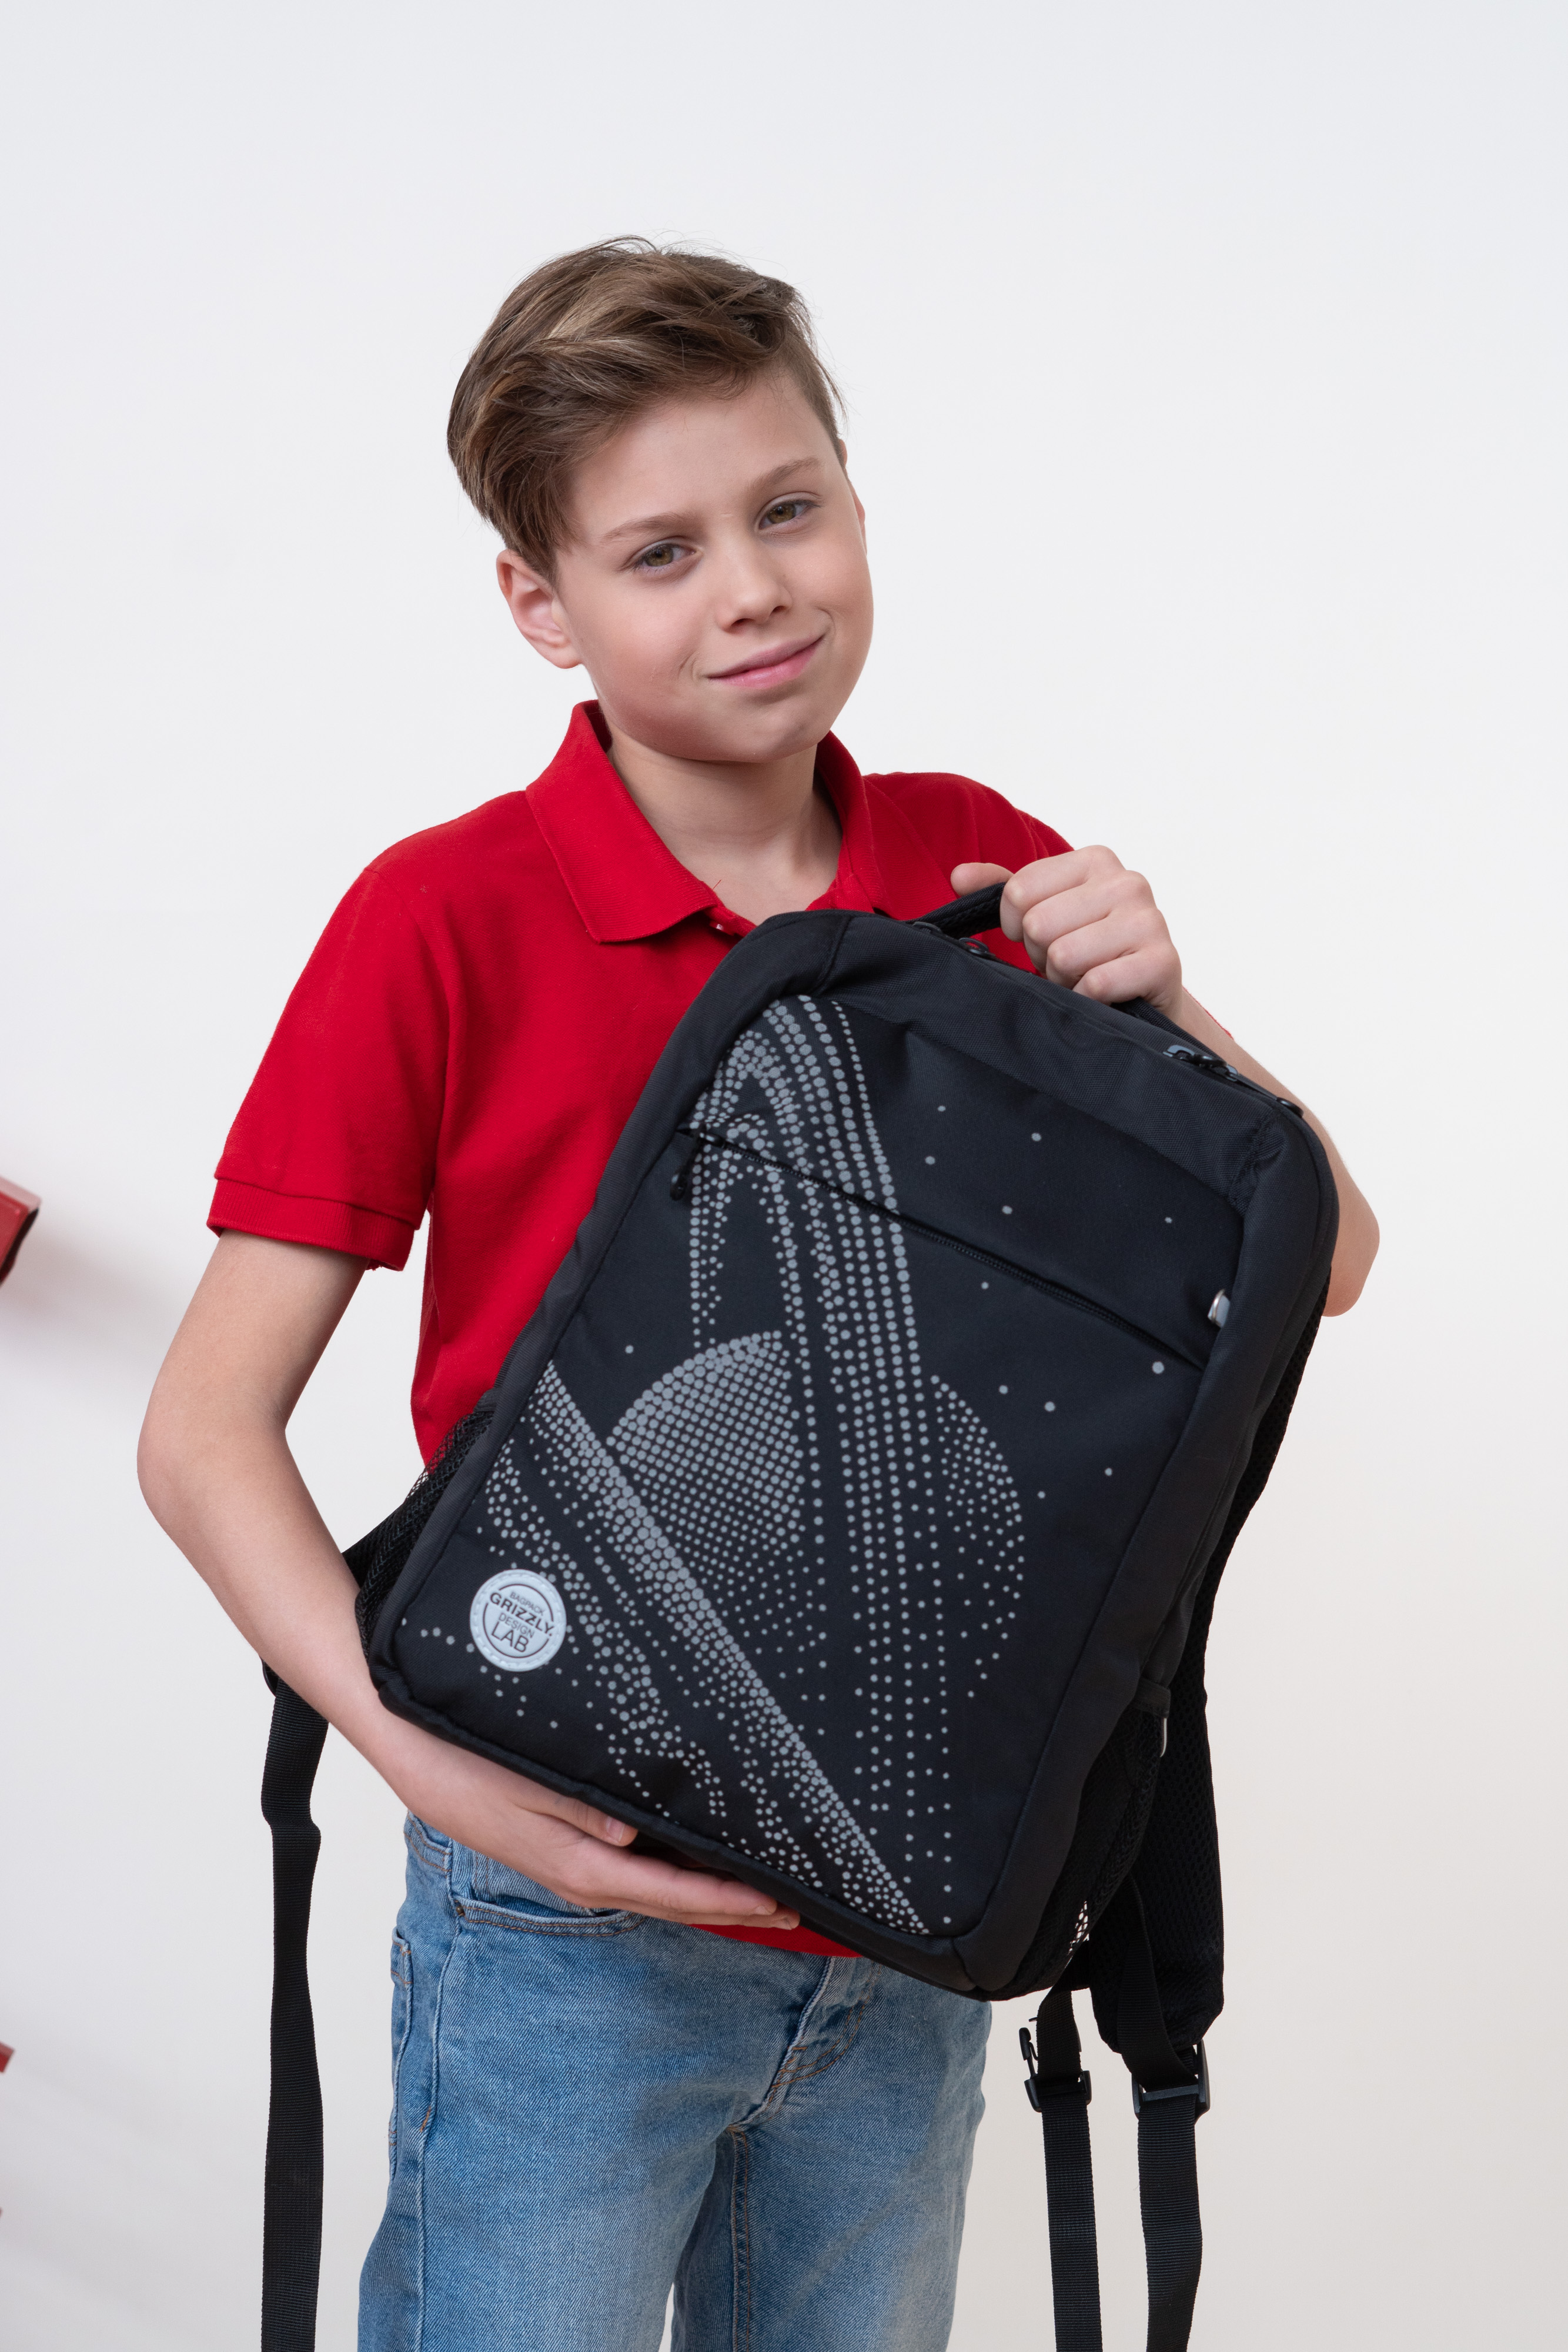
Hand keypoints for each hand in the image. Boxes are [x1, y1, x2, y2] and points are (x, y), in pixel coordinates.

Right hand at [383, 1719, 800, 1930]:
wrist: (408, 1746)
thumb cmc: (464, 1762)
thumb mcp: (526, 1782)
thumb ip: (584, 1812)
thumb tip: (631, 1838)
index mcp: (578, 1865)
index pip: (672, 1893)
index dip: (729, 1902)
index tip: (780, 1906)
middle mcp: (580, 1873)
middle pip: (672, 1902)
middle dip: (732, 1908)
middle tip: (793, 1909)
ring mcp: (569, 1863)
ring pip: (654, 1888)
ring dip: (706, 1892)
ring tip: (758, 1890)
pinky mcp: (561, 1845)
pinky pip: (631, 1870)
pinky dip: (672, 1873)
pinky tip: (692, 1857)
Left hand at [951, 851, 1182, 1015]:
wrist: (1145, 995)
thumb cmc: (1089, 950)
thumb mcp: (1044, 913)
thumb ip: (1002, 890)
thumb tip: (959, 875)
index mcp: (1094, 860)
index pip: (1018, 891)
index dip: (1017, 925)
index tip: (1041, 936)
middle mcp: (1127, 881)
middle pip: (1039, 925)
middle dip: (1043, 955)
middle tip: (1067, 963)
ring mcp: (1150, 919)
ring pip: (1064, 956)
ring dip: (1066, 980)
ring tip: (1086, 976)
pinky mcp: (1163, 961)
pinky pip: (1096, 983)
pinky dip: (1088, 999)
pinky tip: (1104, 995)